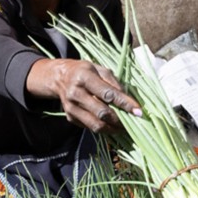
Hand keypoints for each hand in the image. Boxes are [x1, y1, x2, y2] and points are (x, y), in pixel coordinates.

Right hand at [25, 58, 141, 132]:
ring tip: (125, 128)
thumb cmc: (84, 72)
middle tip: (133, 122)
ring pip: (96, 125)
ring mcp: (71, 108)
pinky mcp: (70, 118)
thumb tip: (128, 99)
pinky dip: (104, 129)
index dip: (124, 103)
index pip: (107, 94)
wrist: (59, 78)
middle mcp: (75, 94)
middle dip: (120, 120)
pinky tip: (113, 126)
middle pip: (102, 113)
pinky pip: (90, 127)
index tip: (138, 111)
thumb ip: (114, 83)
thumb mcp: (99, 69)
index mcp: (84, 78)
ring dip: (113, 129)